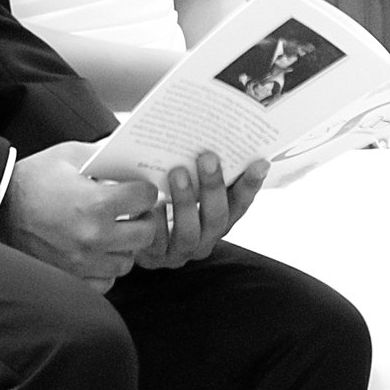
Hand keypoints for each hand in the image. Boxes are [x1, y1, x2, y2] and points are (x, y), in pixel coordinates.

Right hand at [0, 143, 159, 291]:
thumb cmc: (31, 181)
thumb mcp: (67, 156)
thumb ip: (103, 154)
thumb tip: (130, 155)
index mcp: (96, 203)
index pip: (147, 198)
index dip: (144, 190)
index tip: (137, 190)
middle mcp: (94, 236)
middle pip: (146, 233)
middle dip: (143, 219)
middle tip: (132, 212)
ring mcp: (83, 262)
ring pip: (128, 260)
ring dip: (125, 246)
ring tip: (112, 232)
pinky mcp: (72, 278)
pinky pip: (106, 281)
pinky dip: (105, 268)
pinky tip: (96, 252)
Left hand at [136, 153, 269, 269]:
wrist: (129, 235)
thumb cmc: (163, 200)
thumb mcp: (185, 186)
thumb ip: (199, 171)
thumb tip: (206, 133)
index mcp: (220, 220)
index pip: (240, 204)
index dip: (251, 186)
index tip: (259, 163)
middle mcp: (206, 239)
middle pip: (217, 218)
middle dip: (214, 187)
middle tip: (208, 157)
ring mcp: (180, 251)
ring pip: (189, 232)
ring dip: (186, 201)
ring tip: (177, 172)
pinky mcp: (154, 256)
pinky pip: (156, 241)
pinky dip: (156, 220)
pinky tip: (152, 201)